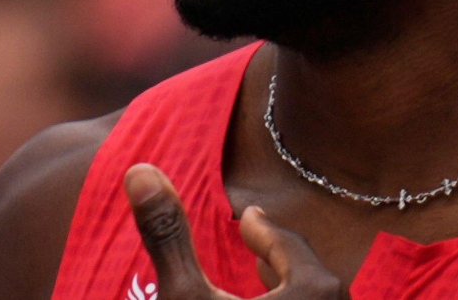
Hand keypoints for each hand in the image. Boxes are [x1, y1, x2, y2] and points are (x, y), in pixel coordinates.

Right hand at [125, 163, 348, 298]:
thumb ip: (169, 236)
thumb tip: (141, 170)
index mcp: (313, 294)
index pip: (291, 249)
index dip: (265, 232)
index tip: (247, 219)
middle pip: (317, 281)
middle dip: (286, 260)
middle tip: (260, 246)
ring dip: (295, 292)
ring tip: (267, 282)